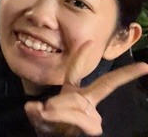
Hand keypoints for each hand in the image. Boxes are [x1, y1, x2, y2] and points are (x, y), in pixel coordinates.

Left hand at [25, 41, 147, 135]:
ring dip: (57, 106)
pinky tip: (50, 116)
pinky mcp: (94, 127)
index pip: (76, 70)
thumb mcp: (40, 117)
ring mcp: (92, 114)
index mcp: (72, 92)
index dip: (81, 55)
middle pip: (106, 84)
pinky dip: (61, 115)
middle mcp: (86, 101)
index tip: (90, 41)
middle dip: (124, 75)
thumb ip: (36, 110)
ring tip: (45, 112)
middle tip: (146, 66)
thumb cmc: (51, 130)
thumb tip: (34, 106)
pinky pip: (77, 116)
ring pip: (76, 100)